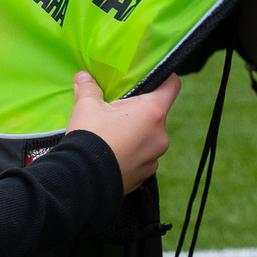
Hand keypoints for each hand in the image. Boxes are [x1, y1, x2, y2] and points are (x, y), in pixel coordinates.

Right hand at [67, 69, 179, 192]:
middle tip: (114, 110)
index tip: (148, 77)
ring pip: (148, 136)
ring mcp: (155, 157)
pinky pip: (142, 157)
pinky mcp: (145, 175)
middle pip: (156, 113)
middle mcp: (161, 135)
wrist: (84, 180)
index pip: (172, 85)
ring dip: (134, 133)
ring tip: (110, 135)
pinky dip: (130, 152)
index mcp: (153, 112)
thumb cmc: (91, 137)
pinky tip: (111, 153)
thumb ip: (89, 88)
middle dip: (137, 109)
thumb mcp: (86, 106)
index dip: (163, 77)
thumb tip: (84, 77)